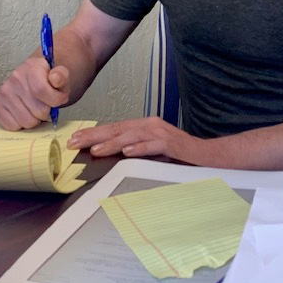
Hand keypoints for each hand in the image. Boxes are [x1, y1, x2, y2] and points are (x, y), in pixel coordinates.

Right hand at [0, 57, 69, 129]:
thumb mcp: (62, 75)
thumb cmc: (48, 80)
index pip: (41, 90)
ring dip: (35, 119)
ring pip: (27, 121)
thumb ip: (62, 76)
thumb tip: (56, 79)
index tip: (59, 99)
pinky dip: (21, 124)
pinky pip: (13, 126)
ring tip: (36, 107)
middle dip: (47, 111)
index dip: (55, 100)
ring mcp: (4, 92)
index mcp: (32, 67)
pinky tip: (25, 112)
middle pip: (37, 110)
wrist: (35, 77)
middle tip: (46, 103)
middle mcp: (15, 78)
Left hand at [68, 116, 202, 163]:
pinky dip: (140, 148)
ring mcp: (162, 134)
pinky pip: (154, 145)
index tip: (75, 139)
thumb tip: (109, 154)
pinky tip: (127, 152)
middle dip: (95, 136)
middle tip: (75, 142)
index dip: (94, 133)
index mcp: (145, 126)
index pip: (115, 128)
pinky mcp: (172, 144)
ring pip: (132, 136)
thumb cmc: (179, 155)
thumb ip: (134, 149)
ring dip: (113, 142)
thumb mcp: (152, 150)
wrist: (207, 156)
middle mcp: (151, 126)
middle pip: (119, 129)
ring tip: (96, 150)